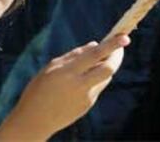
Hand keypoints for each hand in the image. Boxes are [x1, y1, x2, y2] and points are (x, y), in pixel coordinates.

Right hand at [11, 35, 129, 139]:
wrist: (34, 121)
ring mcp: (86, 98)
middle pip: (109, 70)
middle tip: (120, 46)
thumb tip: (96, 45)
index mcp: (68, 72)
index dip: (112, 46)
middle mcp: (80, 85)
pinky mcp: (88, 106)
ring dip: (106, 66)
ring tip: (98, 58)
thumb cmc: (39, 89)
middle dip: (117, 56)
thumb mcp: (52, 66)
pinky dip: (96, 77)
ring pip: (105, 78)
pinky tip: (85, 76)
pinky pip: (97, 87)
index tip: (125, 38)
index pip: (96, 55)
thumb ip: (75, 55)